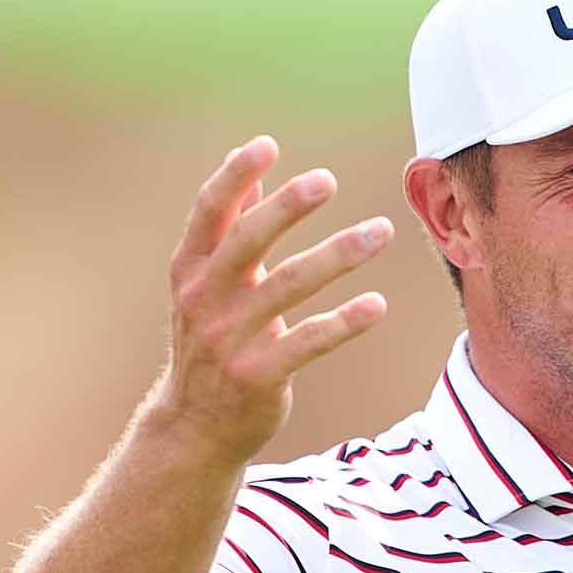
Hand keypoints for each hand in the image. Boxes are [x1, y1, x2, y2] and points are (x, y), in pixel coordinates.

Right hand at [148, 135, 391, 466]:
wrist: (195, 427)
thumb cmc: (209, 342)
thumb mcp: (206, 285)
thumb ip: (227, 229)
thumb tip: (246, 171)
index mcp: (191, 270)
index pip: (208, 212)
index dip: (234, 176)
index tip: (266, 145)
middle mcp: (206, 300)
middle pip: (247, 242)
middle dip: (285, 207)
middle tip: (326, 179)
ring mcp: (231, 340)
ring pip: (289, 286)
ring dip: (338, 255)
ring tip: (381, 230)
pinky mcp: (261, 375)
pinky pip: (310, 341)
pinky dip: (345, 321)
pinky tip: (378, 303)